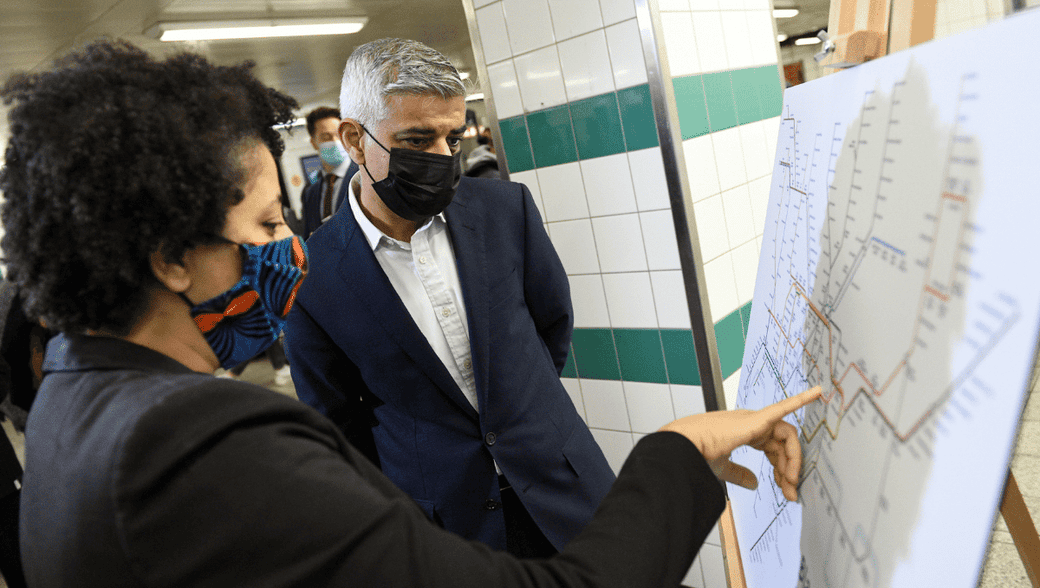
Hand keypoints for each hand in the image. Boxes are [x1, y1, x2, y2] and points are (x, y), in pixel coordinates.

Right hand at [659, 386, 820, 500]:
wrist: (684, 447)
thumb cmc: (695, 453)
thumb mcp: (722, 467)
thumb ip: (739, 473)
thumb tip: (754, 483)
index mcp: (744, 432)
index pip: (773, 450)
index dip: (781, 470)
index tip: (785, 490)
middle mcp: (751, 423)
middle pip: (783, 446)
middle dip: (789, 470)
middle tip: (791, 492)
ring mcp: (754, 419)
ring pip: (787, 437)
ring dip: (793, 459)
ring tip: (791, 481)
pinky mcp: (757, 419)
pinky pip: (783, 408)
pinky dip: (800, 400)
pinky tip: (817, 393)